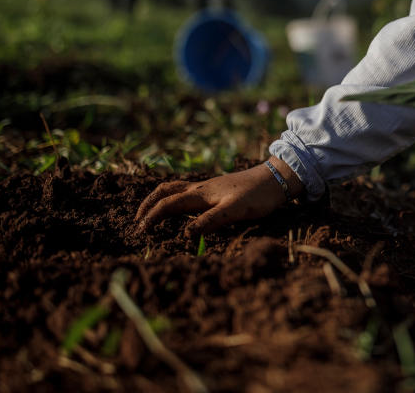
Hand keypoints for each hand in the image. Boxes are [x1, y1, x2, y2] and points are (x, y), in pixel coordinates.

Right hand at [135, 157, 300, 236]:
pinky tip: (180, 208)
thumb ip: (210, 222)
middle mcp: (200, 188)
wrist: (276, 178)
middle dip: (148, 205)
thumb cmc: (257, 196)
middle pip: (165, 192)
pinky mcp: (216, 189)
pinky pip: (187, 192)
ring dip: (160, 200)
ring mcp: (208, 187)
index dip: (151, 217)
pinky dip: (175, 198)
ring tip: (151, 212)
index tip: (140, 231)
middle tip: (137, 221)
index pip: (168, 204)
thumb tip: (185, 235)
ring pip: (175, 189)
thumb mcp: (235, 211)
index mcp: (200, 194)